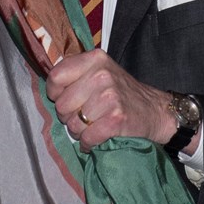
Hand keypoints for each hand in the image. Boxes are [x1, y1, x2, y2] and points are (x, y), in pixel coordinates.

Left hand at [45, 49, 177, 151]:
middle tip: (81, 116)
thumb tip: (49, 86)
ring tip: (91, 127)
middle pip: (62, 104)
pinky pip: (87, 138)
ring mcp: (110, 96)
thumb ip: (76, 72)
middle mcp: (101, 74)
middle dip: (68, 116)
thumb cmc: (120, 92)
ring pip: (74, 124)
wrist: (154, 110)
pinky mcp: (116, 119)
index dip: (55, 93)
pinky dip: (88, 143)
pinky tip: (94, 140)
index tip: (64, 98)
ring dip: (79, 132)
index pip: (56, 77)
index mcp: (94, 59)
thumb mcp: (100, 70)